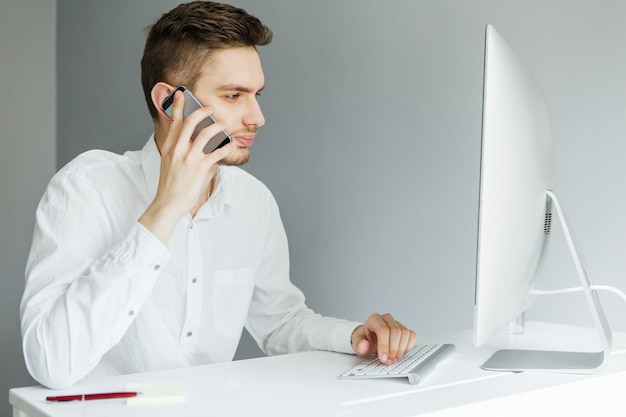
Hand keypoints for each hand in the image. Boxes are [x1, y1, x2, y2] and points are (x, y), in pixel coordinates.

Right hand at [139, 89, 234, 242]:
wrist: (167, 203)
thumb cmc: (170, 184)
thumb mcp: (169, 163)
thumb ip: (180, 150)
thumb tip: (194, 142)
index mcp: (169, 147)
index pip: (174, 122)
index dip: (178, 106)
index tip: (181, 93)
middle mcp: (177, 150)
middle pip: (190, 122)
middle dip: (202, 111)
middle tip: (210, 108)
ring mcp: (188, 159)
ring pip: (205, 134)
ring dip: (217, 127)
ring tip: (224, 125)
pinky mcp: (199, 169)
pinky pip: (217, 153)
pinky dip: (226, 147)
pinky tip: (231, 145)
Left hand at [351, 313, 415, 365]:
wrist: (369, 339)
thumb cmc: (364, 340)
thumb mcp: (357, 344)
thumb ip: (359, 345)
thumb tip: (363, 345)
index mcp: (374, 319)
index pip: (383, 330)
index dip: (384, 346)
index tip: (383, 358)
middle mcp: (386, 319)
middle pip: (396, 332)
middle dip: (393, 350)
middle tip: (388, 361)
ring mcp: (397, 323)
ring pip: (405, 334)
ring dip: (400, 350)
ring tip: (392, 359)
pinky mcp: (404, 329)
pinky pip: (411, 336)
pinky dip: (407, 347)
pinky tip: (399, 353)